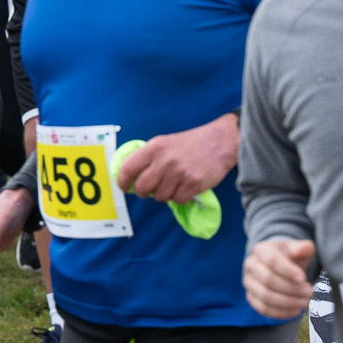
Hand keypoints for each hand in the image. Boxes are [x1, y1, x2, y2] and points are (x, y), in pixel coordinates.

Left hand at [116, 114, 237, 203]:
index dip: (122, 182)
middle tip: (150, 190)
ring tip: (173, 184)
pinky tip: (185, 187)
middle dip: (144, 193)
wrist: (219, 142)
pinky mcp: (193, 184)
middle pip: (142, 188)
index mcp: (154, 147)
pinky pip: (177, 200)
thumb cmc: (190, 143)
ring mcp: (179, 173)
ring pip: (160, 197)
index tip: (124, 188)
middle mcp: (165, 160)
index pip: (128, 168)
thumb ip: (148, 157)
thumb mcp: (165, 142)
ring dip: (164, 194)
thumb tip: (131, 177)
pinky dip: (179, 197)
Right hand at [244, 238, 315, 318]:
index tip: (303, 277)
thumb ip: (303, 247)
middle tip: (309, 292)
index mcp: (261, 250)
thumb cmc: (289, 256)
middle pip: (268, 280)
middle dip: (291, 288)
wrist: (278, 265)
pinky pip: (264, 309)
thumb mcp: (298, 248)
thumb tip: (303, 249)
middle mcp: (251, 265)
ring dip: (288, 302)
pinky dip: (281, 312)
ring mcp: (250, 283)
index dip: (287, 270)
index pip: (272, 260)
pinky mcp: (251, 298)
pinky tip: (295, 310)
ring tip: (305, 302)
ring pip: (265, 296)